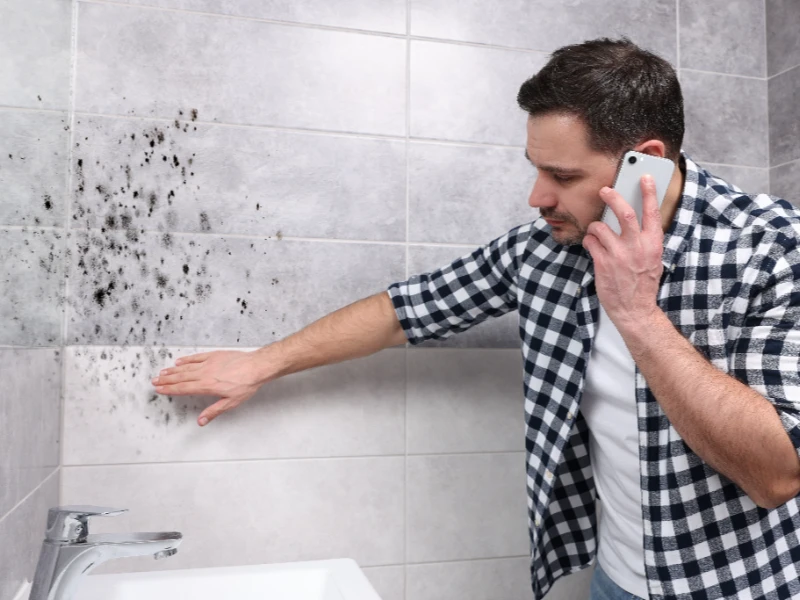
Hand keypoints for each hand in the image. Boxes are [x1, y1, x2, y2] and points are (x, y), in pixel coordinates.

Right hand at [151, 350, 269, 425]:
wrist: (256, 366)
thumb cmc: (246, 384)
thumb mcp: (231, 402)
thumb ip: (214, 411)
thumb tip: (201, 421)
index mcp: (207, 386)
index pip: (183, 388)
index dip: (170, 390)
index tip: (159, 390)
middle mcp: (205, 374)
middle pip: (181, 378)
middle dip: (167, 380)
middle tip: (155, 381)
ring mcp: (209, 363)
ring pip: (186, 367)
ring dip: (173, 371)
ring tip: (162, 372)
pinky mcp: (215, 355)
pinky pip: (197, 357)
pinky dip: (187, 360)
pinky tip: (179, 362)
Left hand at [582, 175, 663, 331]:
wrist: (634, 310)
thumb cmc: (642, 283)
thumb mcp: (652, 259)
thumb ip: (645, 239)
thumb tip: (636, 219)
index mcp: (653, 244)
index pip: (652, 212)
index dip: (649, 192)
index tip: (645, 177)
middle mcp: (637, 247)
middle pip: (624, 213)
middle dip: (613, 197)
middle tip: (604, 190)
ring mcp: (619, 255)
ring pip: (601, 227)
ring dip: (595, 226)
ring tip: (596, 231)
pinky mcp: (603, 263)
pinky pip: (591, 242)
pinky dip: (589, 240)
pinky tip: (593, 246)